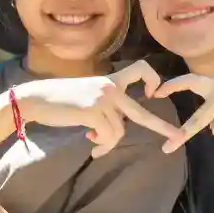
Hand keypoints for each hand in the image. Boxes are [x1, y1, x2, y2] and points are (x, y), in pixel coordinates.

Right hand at [17, 60, 181, 156]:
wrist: (35, 99)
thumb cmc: (60, 100)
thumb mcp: (88, 97)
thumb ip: (106, 107)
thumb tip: (115, 132)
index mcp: (111, 80)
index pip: (140, 69)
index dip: (152, 80)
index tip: (154, 93)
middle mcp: (110, 88)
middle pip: (141, 112)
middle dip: (162, 127)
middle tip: (177, 138)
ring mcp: (103, 100)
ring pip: (118, 132)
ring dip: (107, 142)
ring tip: (93, 141)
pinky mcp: (94, 112)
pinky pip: (108, 136)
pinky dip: (100, 143)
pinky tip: (88, 139)